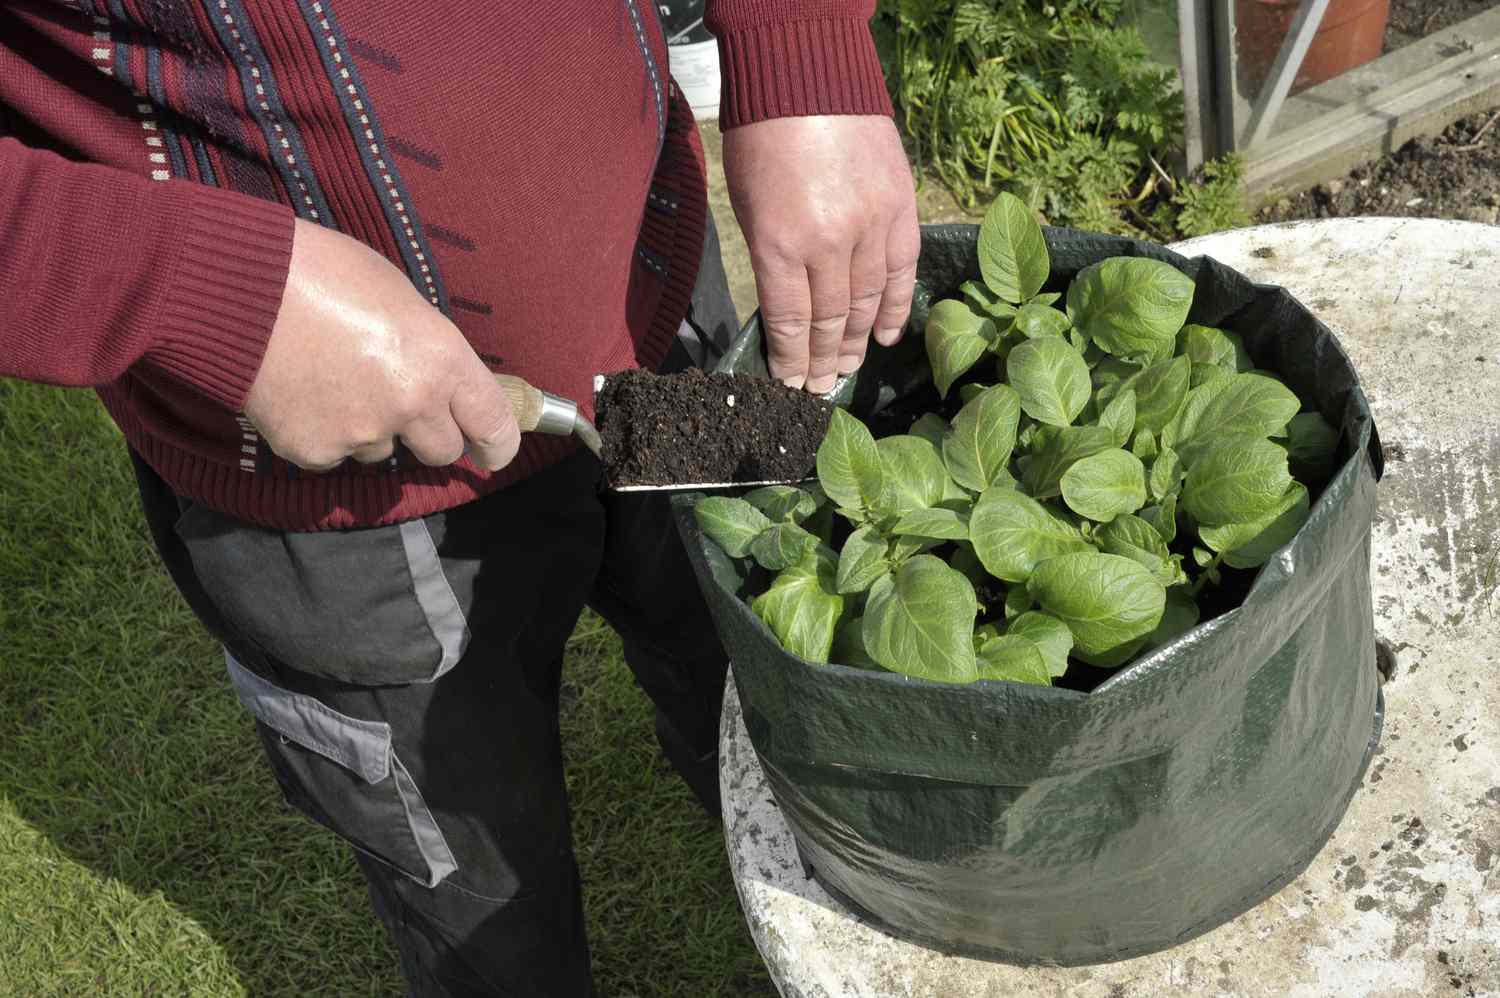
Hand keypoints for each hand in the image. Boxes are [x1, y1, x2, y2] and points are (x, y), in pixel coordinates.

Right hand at [244, 219, 518, 471]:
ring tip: (332, 379)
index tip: (490, 451)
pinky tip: (300, 393)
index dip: (497, 444)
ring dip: (370, 429)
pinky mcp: (314, 451)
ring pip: (383, 452)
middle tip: (400, 402)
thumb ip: (428, 347)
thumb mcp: (398, 296)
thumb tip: (439, 378)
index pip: (494, 425)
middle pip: (442, 450)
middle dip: (428, 432)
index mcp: (441, 358)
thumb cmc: (318, 272)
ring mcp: (361, 433)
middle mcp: (410, 404)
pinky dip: (323, 434)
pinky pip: (333, 456)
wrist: (232, 287)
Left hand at [723, 115, 918, 394]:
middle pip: (829, 319)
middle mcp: (829, 242)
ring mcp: (871, 225)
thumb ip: (769, 259)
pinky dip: (894, 308)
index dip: (790, 361)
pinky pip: (902, 271)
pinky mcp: (901, 208)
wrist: (807, 78)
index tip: (789, 385)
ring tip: (846, 370)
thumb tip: (786, 310)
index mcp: (780, 242)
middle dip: (821, 361)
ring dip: (854, 342)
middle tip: (818, 388)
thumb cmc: (762, 140)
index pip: (790, 321)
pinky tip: (883, 336)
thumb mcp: (747, 205)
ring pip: (867, 302)